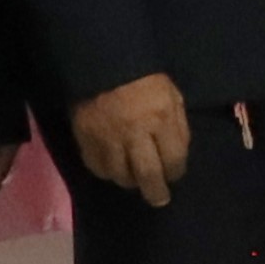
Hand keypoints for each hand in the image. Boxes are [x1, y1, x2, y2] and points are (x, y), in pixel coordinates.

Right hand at [68, 76, 189, 207]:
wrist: (104, 63)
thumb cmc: (145, 79)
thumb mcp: (172, 95)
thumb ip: (177, 126)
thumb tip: (178, 155)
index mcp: (161, 118)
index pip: (173, 158)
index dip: (176, 171)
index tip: (175, 175)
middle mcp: (135, 133)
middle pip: (147, 174)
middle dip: (155, 192)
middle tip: (159, 200)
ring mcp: (108, 138)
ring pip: (120, 175)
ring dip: (130, 182)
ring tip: (135, 181)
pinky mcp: (86, 139)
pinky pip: (97, 167)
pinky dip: (106, 173)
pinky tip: (113, 170)